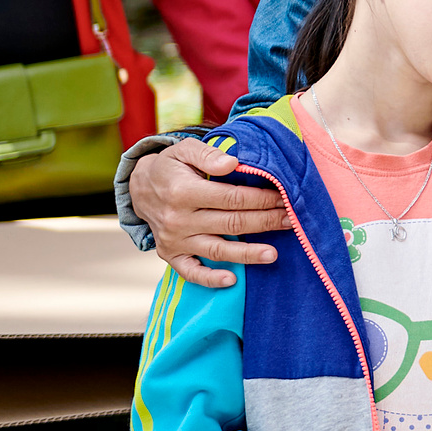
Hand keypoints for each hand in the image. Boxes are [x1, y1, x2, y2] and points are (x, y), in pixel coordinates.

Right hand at [134, 137, 291, 288]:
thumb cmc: (171, 167)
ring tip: (273, 254)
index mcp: (183, 192)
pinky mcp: (170, 255)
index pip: (231, 198)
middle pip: (230, 224)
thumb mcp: (184, 150)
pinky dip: (210, 278)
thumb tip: (232, 163)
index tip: (283, 198)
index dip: (260, 198)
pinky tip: (232, 280)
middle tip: (292, 222)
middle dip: (265, 222)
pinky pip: (190, 271)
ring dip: (247, 254)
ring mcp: (174, 240)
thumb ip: (208, 154)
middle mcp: (178, 219)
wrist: (140, 189)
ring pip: (217, 250)